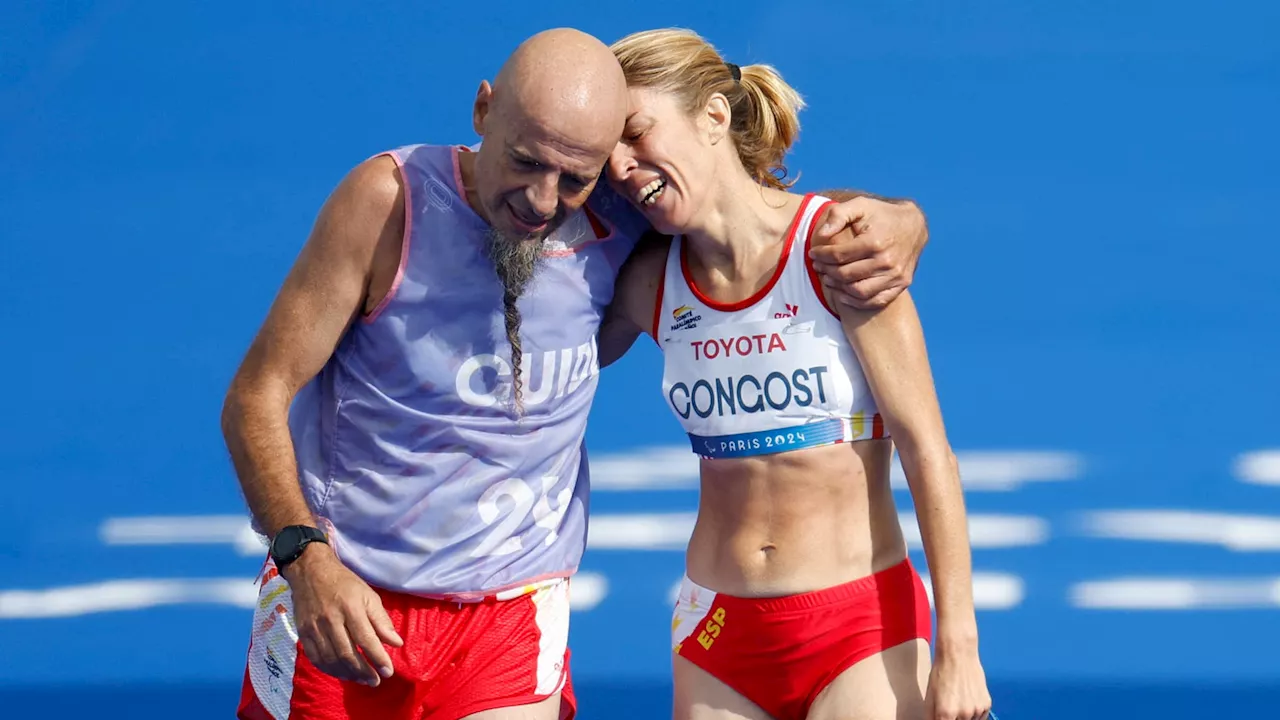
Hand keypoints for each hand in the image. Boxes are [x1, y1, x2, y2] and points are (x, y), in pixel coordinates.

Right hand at [281, 543, 404, 686]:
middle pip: (347, 654)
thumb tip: (396, 643)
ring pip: (331, 659)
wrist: (311, 572)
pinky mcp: (303, 633)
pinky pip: (316, 658)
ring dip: (348, 674)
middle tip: (375, 681)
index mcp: (351, 608)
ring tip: (362, 680)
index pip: (366, 639)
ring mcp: (314, 628)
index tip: (388, 672)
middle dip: (363, 672)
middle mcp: (331, 620)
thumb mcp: (368, 595)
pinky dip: (330, 670)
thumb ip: (381, 620)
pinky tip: (341, 673)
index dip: (378, 658)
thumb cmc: (345, 584)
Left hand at [808, 196, 928, 308]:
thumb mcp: (860, 205)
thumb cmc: (882, 215)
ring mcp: (895, 276)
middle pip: (846, 275)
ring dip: (838, 287)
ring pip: (858, 291)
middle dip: (826, 271)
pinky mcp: (901, 284)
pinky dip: (855, 301)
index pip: (839, 255)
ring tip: (828, 278)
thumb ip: (838, 215)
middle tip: (817, 267)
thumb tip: (822, 234)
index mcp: (875, 242)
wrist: (914, 225)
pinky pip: (874, 301)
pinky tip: (842, 293)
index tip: (813, 253)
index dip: (821, 255)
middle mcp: (887, 261)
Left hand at [924, 646, 991, 719]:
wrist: (958, 654)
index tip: (942, 717)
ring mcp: (977, 710)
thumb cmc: (941, 672)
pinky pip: (980, 717)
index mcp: (946, 713)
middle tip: (950, 709)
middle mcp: (964, 714)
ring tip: (958, 702)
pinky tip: (967, 701)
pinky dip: (974, 714)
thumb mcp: (929, 695)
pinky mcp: (986, 705)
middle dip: (952, 719)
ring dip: (964, 718)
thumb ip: (930, 716)